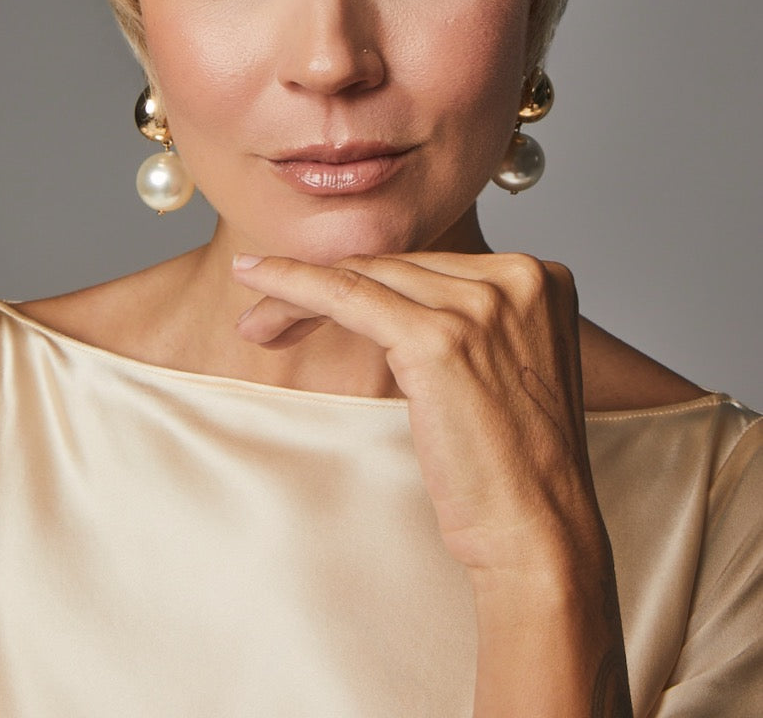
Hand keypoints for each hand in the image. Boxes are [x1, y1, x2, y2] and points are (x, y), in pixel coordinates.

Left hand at [233, 250, 600, 576]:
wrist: (540, 533)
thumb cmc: (514, 467)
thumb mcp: (502, 369)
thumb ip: (463, 320)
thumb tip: (385, 297)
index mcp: (538, 276)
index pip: (428, 263)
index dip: (366, 281)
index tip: (315, 301)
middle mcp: (517, 277)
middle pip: (396, 265)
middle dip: (326, 287)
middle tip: (269, 317)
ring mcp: (482, 304)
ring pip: (365, 276)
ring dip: (297, 292)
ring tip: (256, 323)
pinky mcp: (440, 338)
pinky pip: (348, 295)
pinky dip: (294, 284)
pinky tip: (256, 281)